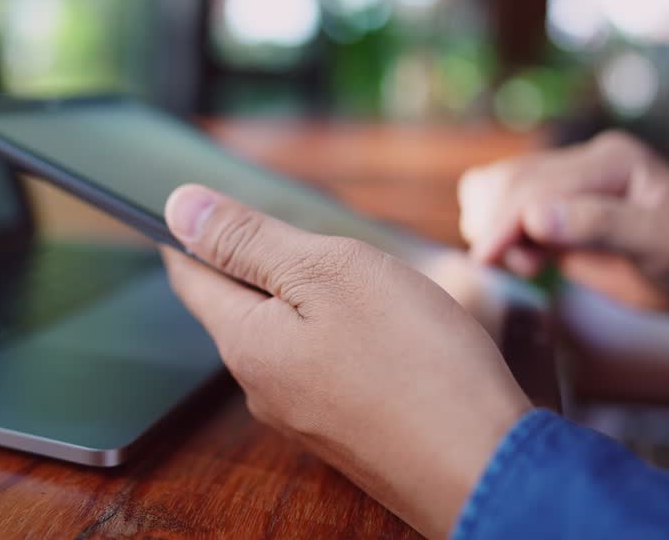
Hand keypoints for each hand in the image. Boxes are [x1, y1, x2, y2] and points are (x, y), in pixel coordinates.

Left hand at [160, 184, 529, 539]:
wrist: (487, 469)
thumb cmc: (415, 364)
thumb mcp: (328, 274)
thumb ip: (250, 241)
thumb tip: (180, 208)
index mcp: (246, 342)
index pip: (190, 274)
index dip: (190, 231)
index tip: (195, 199)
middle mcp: (263, 386)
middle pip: (240, 303)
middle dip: (259, 260)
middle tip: (293, 220)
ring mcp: (305, 414)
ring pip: (288, 333)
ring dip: (307, 295)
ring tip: (351, 269)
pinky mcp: (347, 430)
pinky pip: (326, 363)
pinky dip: (341, 330)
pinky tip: (381, 322)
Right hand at [458, 131, 668, 320]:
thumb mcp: (668, 246)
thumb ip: (603, 227)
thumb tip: (535, 218)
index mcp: (612, 159)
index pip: (539, 183)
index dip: (507, 220)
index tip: (486, 259)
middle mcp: (586, 161)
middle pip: (510, 180)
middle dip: (496, 224)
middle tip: (512, 269)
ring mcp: (570, 183)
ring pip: (498, 187)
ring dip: (492, 225)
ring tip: (524, 264)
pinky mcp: (558, 208)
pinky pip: (505, 206)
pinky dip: (498, 231)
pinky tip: (522, 259)